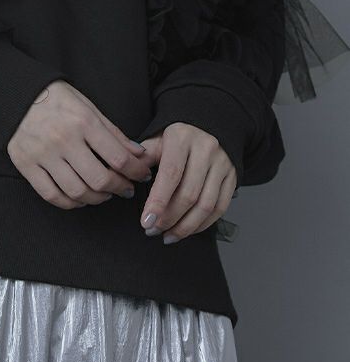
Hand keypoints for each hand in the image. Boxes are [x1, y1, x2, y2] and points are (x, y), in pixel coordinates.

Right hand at [7, 80, 154, 209]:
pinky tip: (80, 197)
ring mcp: (43, 154)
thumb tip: (139, 154)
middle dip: (119, 188)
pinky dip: (70, 203)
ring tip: (104, 194)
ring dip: (97, 198)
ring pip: (77, 192)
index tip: (141, 175)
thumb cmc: (57, 99)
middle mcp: (63, 139)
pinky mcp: (26, 165)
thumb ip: (114, 133)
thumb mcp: (89, 107)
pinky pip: (52, 195)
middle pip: (99, 179)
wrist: (18, 95)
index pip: (118, 157)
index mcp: (83, 122)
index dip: (136, 171)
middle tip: (125, 188)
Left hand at [138, 122, 237, 243]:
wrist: (207, 125)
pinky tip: (187, 230)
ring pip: (206, 205)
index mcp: (182, 138)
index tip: (146, 221)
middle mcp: (206, 149)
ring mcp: (222, 164)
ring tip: (168, 236)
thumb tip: (127, 176)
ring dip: (185, 226)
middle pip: (189, 194)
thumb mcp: (157, 139)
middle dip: (169, 218)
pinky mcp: (233, 177)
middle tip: (152, 230)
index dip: (158, 202)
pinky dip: (203, 224)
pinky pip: (220, 208)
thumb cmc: (176, 137)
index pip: (170, 174)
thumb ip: (143, 157)